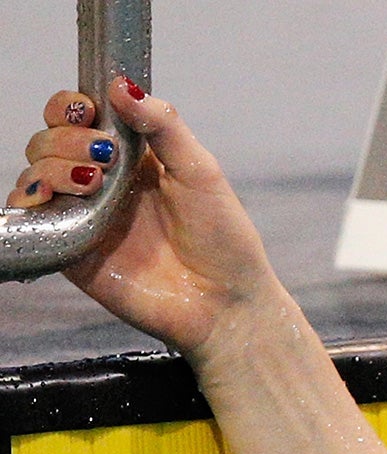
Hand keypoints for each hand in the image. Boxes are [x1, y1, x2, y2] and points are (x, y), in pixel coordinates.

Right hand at [6, 81, 277, 356]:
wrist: (226, 304)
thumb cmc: (224, 240)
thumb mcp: (201, 172)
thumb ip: (163, 126)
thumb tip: (122, 84)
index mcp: (132, 158)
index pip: (79, 117)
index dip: (72, 106)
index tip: (87, 109)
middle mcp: (101, 183)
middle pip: (50, 140)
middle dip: (66, 137)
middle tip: (102, 156)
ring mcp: (84, 216)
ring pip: (35, 172)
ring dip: (51, 166)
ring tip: (91, 182)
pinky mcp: (72, 250)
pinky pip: (29, 218)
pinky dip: (30, 201)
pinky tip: (52, 198)